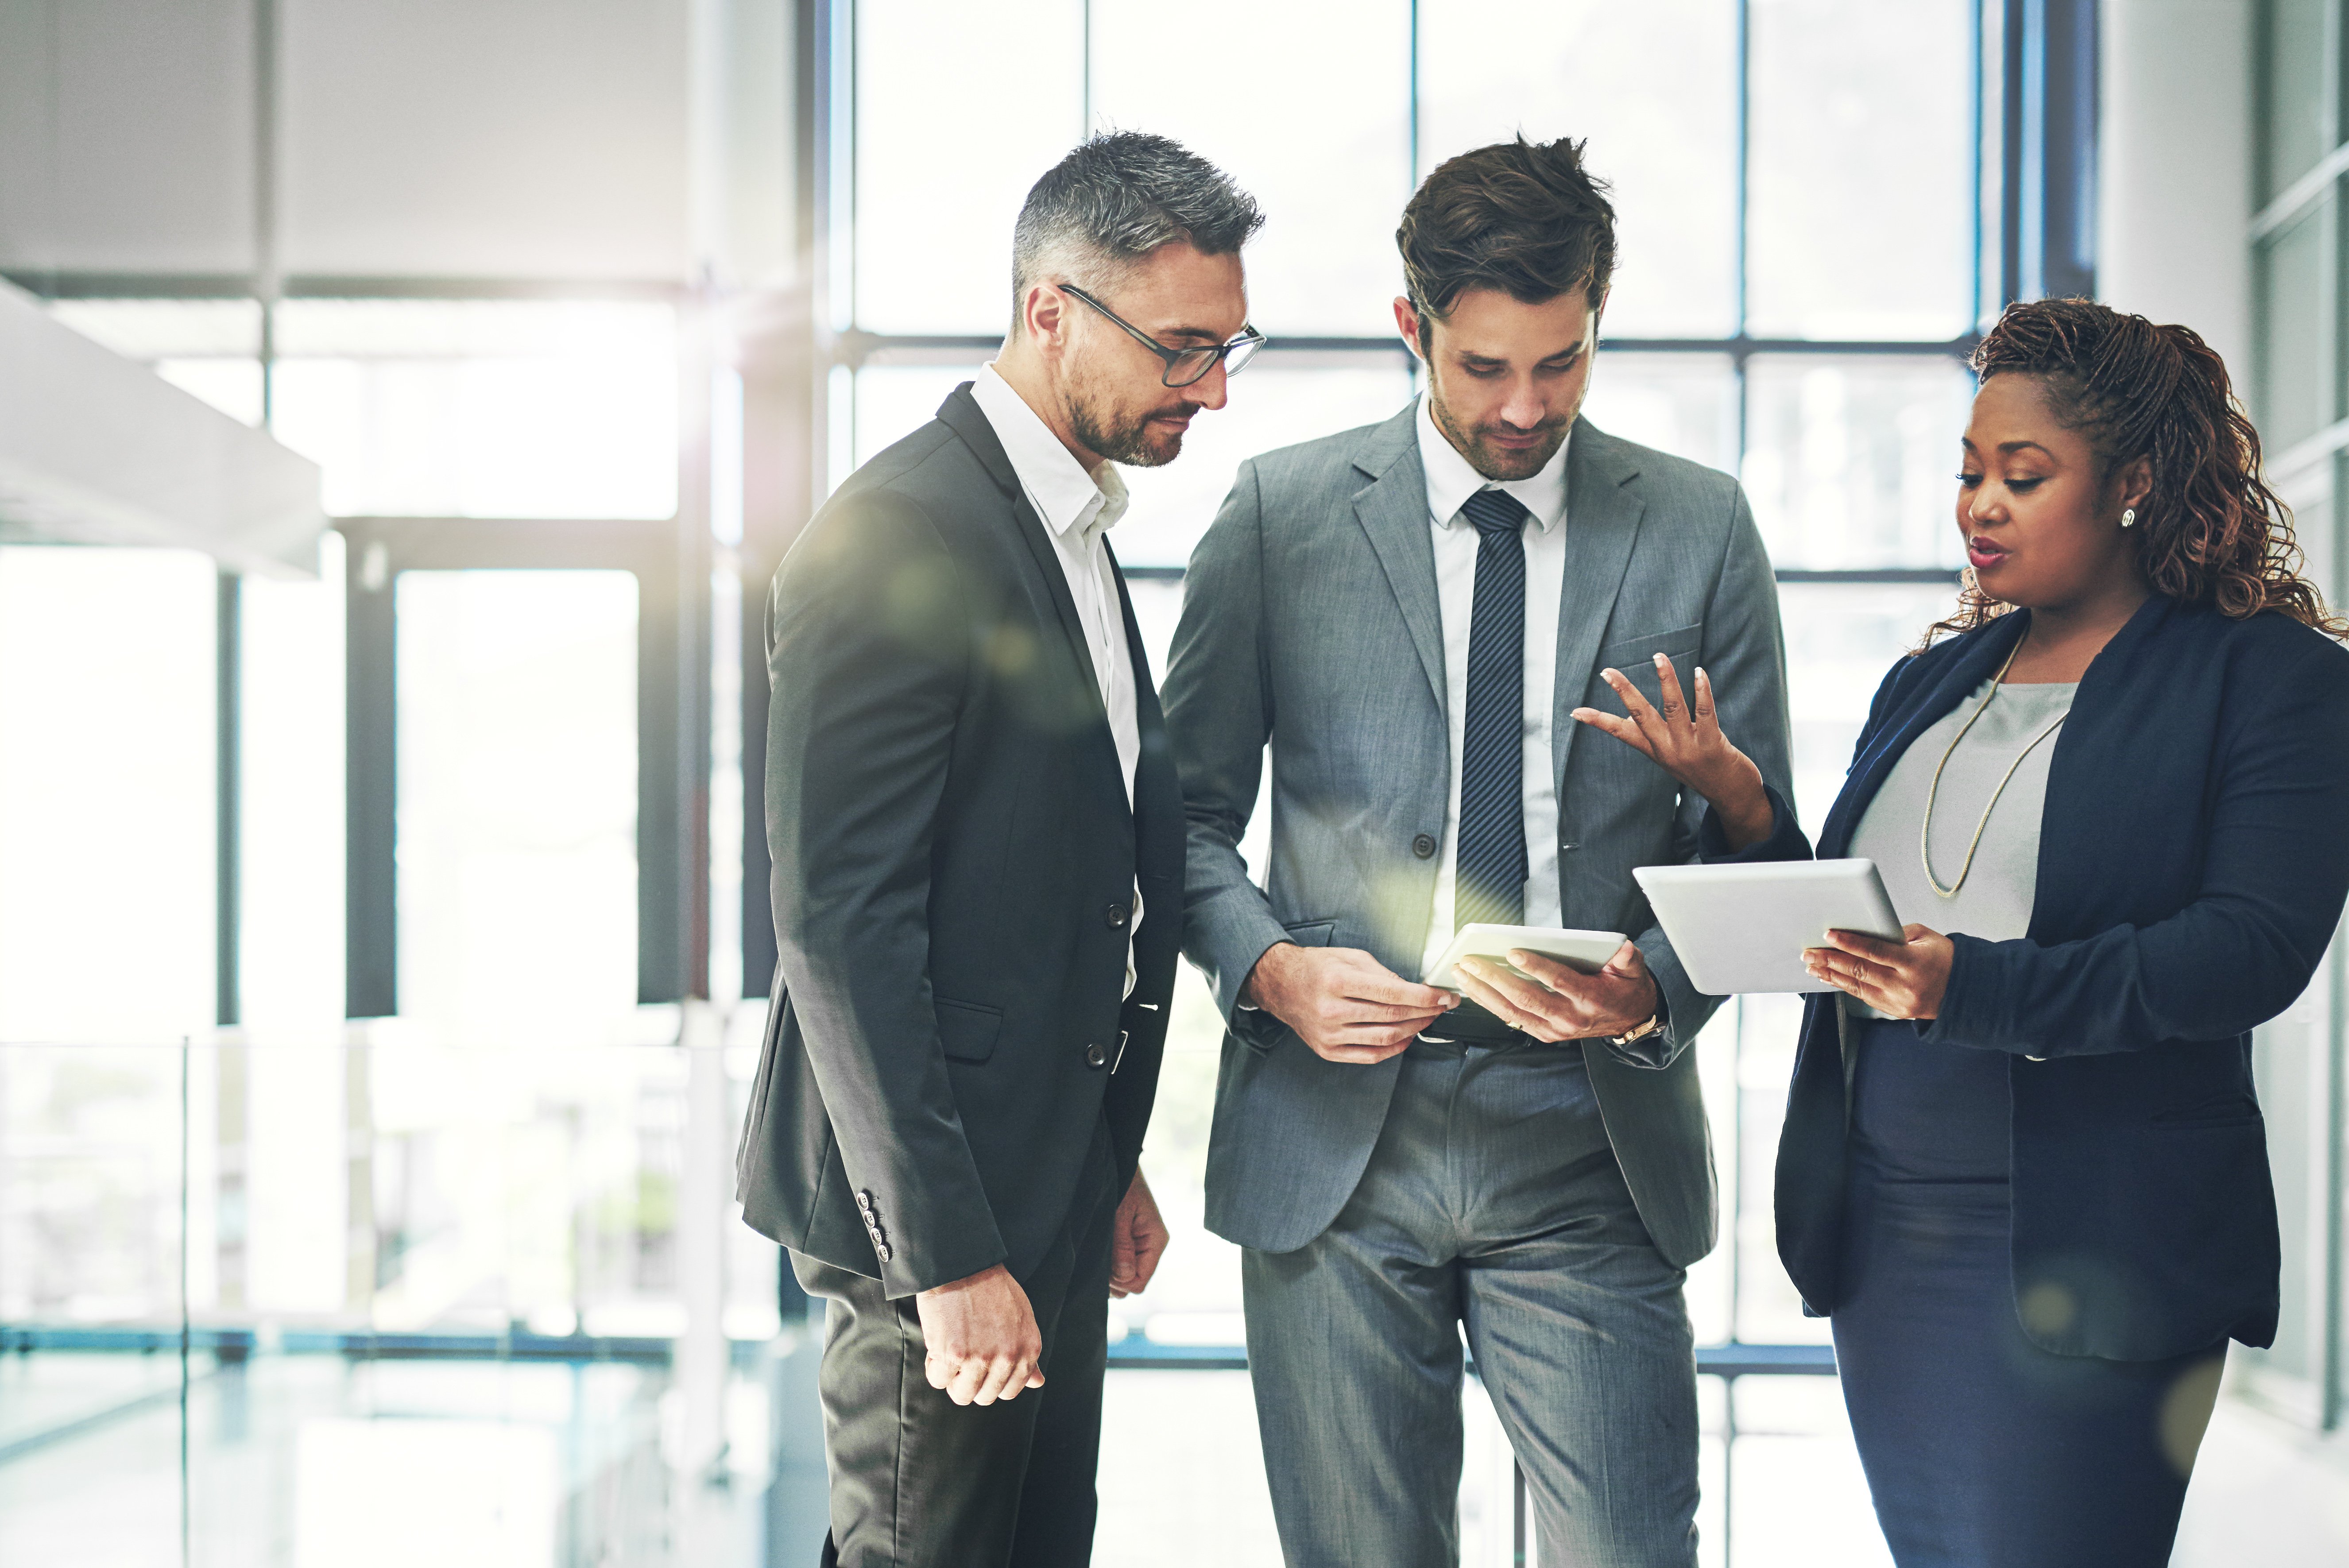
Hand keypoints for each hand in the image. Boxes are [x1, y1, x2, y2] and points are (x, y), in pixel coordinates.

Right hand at [916, 1264, 1044, 1405]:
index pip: (1009, 1390)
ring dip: (952, 1377)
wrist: (964, 1264)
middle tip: (963, 1356)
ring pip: (961, 1394)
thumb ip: (1028, 1355)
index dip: (990, 1381)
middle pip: (984, 1396)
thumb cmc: (992, 1288)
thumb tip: (1037, 1383)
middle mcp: (1008, 1358)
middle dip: (970, 1381)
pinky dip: (934, 1366)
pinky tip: (939, 1344)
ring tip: (950, 1352)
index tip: (981, 1365)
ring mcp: (980, 1358)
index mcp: (1028, 1350)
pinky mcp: (953, 1355)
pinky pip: (938, 1380)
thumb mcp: (1022, 1318)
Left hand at [1109, 1168, 1168, 1298]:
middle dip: (1113, 1280)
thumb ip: (1122, 1245)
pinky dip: (1106, 1265)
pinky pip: (1118, 1266)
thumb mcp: (1120, 1213)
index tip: (1104, 1270)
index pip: (1140, 1281)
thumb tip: (1125, 1276)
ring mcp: (1138, 1247)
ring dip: (1108, 1273)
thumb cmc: (1122, 1185)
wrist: (1119, 1165)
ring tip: (1096, 1254)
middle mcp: (1149, 1248)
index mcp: (1155, 1240)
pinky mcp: (1127, 1244)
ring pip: (1123, 1277)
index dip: (1121, 1282)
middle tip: (1096, 1262)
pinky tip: (1097, 1252)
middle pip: (1131, 1283)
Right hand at [1243, 942, 1456, 1063]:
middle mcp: (1331, 1010)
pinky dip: (1395, 1048)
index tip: (1443, 997)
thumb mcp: (1350, 957)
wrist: (1281, 986)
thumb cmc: (1317, 968)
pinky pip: (1370, 1055)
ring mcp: (1329, 1034)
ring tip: (1427, 1019)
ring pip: (1385, 1038)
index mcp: (1337, 981)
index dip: (1424, 997)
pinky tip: (1407, 1036)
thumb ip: (1382, 974)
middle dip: (1425, 1012)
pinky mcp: (1328, 1050)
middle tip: (1441, 1007)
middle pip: (1392, 1017)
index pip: (1392, 993)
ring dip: (1414, 1030)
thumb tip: (1413, 990)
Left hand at [1453, 940, 1659, 1042]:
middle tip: (1472, 961)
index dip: (1536, 968)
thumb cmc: (1625, 990)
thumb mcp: (1633, 971)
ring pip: (1513, 1012)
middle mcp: (1569, 1018)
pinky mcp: (1545, 1034)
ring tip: (1462, 973)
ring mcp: (1555, 1030)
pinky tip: (1473, 989)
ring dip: (1484, 992)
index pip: (1559, 982)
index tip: (1513, 953)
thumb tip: (1624, 948)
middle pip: (1527, 998)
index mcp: (1590, 999)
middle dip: (1495, 979)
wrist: (1629, 1021)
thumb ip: (1627, 959)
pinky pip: (1512, 1019)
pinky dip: (1490, 1004)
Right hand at [1570, 655, 1772, 849]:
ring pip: (1673, 707)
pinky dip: (1702, 690)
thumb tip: (1629, 719)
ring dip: (1665, 679)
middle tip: (1607, 673)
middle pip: (1641, 715)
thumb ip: (1651, 736)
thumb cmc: (1701, 770)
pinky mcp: (1712, 743)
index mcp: (1654, 750)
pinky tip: (1698, 672)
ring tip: (1658, 657)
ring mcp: (1689, 747)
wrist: (1731, 797)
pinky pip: (1705, 712)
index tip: (1575, 712)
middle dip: (1623, 692)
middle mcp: (1667, 749)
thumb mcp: (1670, 757)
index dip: (1597, 721)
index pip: (1620, 733)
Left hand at [1803, 925, 1952, 1019]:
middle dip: (1830, 960)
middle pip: (1860, 971)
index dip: (1850, 943)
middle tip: (1809, 952)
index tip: (1829, 935)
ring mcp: (1899, 1001)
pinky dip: (1845, 985)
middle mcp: (1905, 985)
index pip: (1875, 951)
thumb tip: (1864, 931)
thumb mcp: (1925, 938)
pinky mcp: (1894, 1011)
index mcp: (1914, 963)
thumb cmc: (1945, 959)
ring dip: (1831, 974)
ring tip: (1812, 965)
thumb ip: (1895, 934)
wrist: (1964, 992)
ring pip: (1857, 986)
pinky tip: (1830, 977)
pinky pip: (1863, 996)